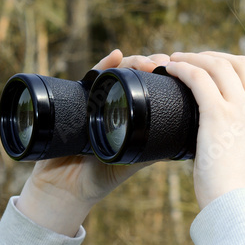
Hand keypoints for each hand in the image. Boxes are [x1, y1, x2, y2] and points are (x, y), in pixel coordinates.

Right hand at [16, 49, 170, 235]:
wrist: (64, 189)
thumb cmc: (97, 178)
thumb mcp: (131, 163)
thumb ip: (151, 151)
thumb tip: (180, 139)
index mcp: (127, 116)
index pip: (146, 88)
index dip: (161, 78)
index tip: (176, 75)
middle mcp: (111, 103)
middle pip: (133, 74)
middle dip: (149, 65)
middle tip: (163, 65)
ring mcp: (94, 99)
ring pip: (115, 72)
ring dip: (132, 61)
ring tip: (146, 62)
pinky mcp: (76, 99)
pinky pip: (90, 78)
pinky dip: (103, 65)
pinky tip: (116, 55)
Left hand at [163, 51, 244, 208]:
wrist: (241, 209)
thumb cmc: (243, 195)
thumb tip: (222, 139)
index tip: (230, 69)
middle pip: (243, 63)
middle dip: (218, 57)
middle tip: (197, 60)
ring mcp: (243, 108)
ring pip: (219, 65)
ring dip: (195, 57)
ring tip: (176, 60)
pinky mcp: (219, 114)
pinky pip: (199, 78)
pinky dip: (183, 68)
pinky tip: (171, 70)